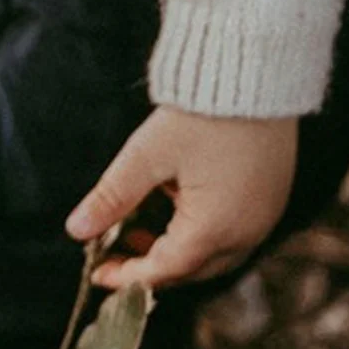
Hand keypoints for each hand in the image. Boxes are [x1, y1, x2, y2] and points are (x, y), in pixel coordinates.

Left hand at [65, 106, 297, 289]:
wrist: (256, 72)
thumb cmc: (203, 112)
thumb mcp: (147, 155)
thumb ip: (112, 197)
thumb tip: (77, 229)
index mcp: (215, 227)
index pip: (164, 270)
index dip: (127, 276)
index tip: (98, 273)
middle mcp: (247, 231)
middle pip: (191, 271)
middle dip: (151, 268)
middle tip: (115, 254)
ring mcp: (264, 217)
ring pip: (215, 257)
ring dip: (176, 253)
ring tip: (138, 232)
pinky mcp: (271, 199)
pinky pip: (235, 235)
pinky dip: (201, 235)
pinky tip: (176, 210)